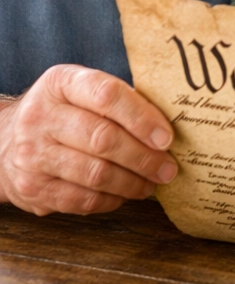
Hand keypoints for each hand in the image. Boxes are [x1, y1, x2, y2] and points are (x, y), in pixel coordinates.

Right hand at [0, 65, 177, 215]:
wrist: (5, 140)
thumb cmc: (64, 112)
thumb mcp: (83, 91)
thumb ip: (120, 101)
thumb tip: (169, 128)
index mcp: (60, 83)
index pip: (107, 95)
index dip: (142, 118)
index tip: (167, 138)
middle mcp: (40, 116)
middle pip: (104, 139)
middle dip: (144, 157)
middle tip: (168, 168)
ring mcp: (32, 154)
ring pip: (96, 174)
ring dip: (132, 182)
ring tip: (152, 183)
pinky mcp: (32, 187)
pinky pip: (82, 200)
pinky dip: (111, 200)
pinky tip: (125, 194)